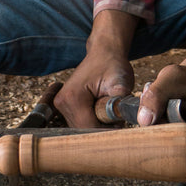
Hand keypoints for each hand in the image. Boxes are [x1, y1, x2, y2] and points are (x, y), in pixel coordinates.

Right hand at [54, 10, 137, 127]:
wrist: (104, 53)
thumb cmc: (113, 65)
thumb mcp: (121, 84)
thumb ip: (121, 107)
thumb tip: (125, 126)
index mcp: (72, 98)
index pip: (89, 129)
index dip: (107, 132)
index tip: (123, 128)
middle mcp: (62, 103)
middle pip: (83, 131)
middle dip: (102, 129)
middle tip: (118, 120)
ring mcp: (61, 105)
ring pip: (81, 128)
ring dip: (97, 126)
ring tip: (110, 113)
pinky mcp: (65, 105)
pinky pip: (80, 122)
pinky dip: (93, 121)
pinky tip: (102, 112)